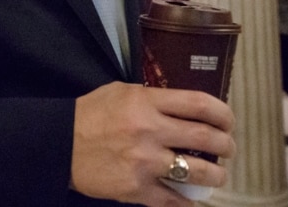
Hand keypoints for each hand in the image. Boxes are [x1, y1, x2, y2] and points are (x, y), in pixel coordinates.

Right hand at [70, 82, 234, 205]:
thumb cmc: (90, 114)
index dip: (223, 113)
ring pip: (197, 171)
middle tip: (228, 148)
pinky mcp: (136, 189)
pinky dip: (187, 202)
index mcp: (146, 102)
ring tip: (218, 175)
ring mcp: (144, 162)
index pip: (199, 104)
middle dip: (226, 145)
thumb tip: (185, 107)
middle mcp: (150, 131)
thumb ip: (153, 97)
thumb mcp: (122, 92)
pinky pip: (173, 200)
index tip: (229, 121)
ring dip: (216, 175)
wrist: (58, 144)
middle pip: (206, 137)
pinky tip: (191, 200)